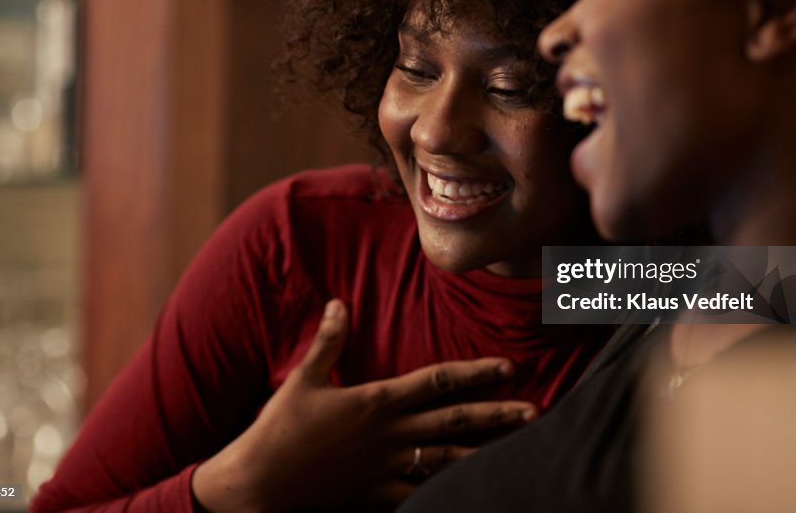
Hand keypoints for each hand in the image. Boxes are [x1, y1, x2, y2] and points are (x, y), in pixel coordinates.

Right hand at [192, 299, 537, 511]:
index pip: (437, 381)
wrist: (260, 482)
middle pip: (454, 421)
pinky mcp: (377, 495)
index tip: (508, 366)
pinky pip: (421, 494)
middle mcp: (390, 434)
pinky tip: (474, 492)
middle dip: (497, 415)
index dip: (475, 372)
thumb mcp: (304, 378)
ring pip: (447, 458)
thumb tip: (340, 302)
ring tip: (517, 450)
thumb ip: (329, 341)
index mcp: (376, 400)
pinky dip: (449, 493)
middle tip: (535, 412)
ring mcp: (386, 467)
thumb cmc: (280, 427)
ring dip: (485, 451)